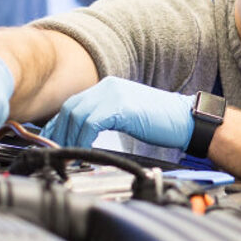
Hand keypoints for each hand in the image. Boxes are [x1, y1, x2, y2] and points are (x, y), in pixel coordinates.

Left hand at [41, 77, 193, 149]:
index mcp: (109, 87)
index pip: (74, 103)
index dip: (59, 123)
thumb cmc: (162, 123)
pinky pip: (91, 123)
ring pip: (77, 115)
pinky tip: (85, 151)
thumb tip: (83, 135)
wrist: (187, 120)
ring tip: (69, 155)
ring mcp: (114, 94)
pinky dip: (83, 138)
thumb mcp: (128, 115)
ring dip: (69, 137)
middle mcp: (108, 86)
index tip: (53, 141)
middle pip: (70, 108)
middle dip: (59, 132)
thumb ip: (106, 118)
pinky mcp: (121, 106)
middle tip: (57, 151)